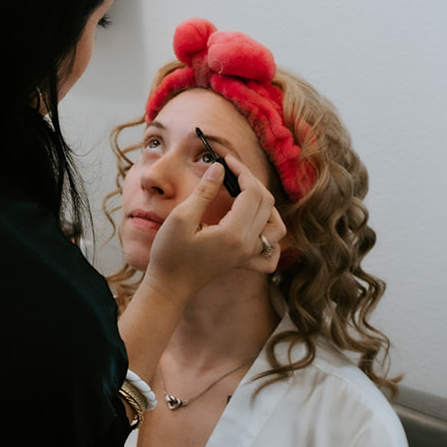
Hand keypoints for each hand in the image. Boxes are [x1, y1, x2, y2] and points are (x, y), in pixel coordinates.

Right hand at [144, 159, 285, 299]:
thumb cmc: (170, 253)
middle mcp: (248, 244)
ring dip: (266, 204)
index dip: (241, 170)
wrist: (169, 286)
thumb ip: (205, 191)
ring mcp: (249, 255)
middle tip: (231, 170)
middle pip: (266, 203)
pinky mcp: (245, 261)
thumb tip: (220, 167)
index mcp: (235, 232)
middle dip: (251, 180)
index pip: (251, 192)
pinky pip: (271, 251)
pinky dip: (270, 236)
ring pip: (276, 225)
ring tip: (246, 192)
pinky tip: (257, 226)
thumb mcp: (182, 217)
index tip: (226, 160)